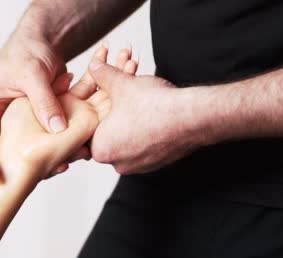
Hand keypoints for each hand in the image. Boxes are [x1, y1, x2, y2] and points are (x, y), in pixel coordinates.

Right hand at [0, 30, 67, 179]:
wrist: (44, 44)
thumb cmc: (28, 52)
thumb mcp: (33, 74)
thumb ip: (43, 100)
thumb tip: (57, 129)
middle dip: (16, 169)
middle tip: (34, 178)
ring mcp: (16, 126)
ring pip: (23, 153)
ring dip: (41, 162)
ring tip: (62, 166)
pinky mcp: (35, 127)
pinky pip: (42, 145)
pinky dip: (56, 151)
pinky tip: (72, 153)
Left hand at [88, 56, 201, 173]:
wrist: (194, 117)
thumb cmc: (155, 105)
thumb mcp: (122, 84)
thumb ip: (102, 75)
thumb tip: (93, 66)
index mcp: (100, 150)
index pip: (89, 132)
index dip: (95, 113)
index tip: (103, 102)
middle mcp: (117, 164)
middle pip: (107, 136)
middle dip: (113, 115)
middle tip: (121, 100)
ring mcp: (138, 166)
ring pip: (127, 140)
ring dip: (129, 123)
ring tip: (137, 105)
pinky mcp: (156, 164)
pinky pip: (144, 146)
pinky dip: (145, 132)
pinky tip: (151, 116)